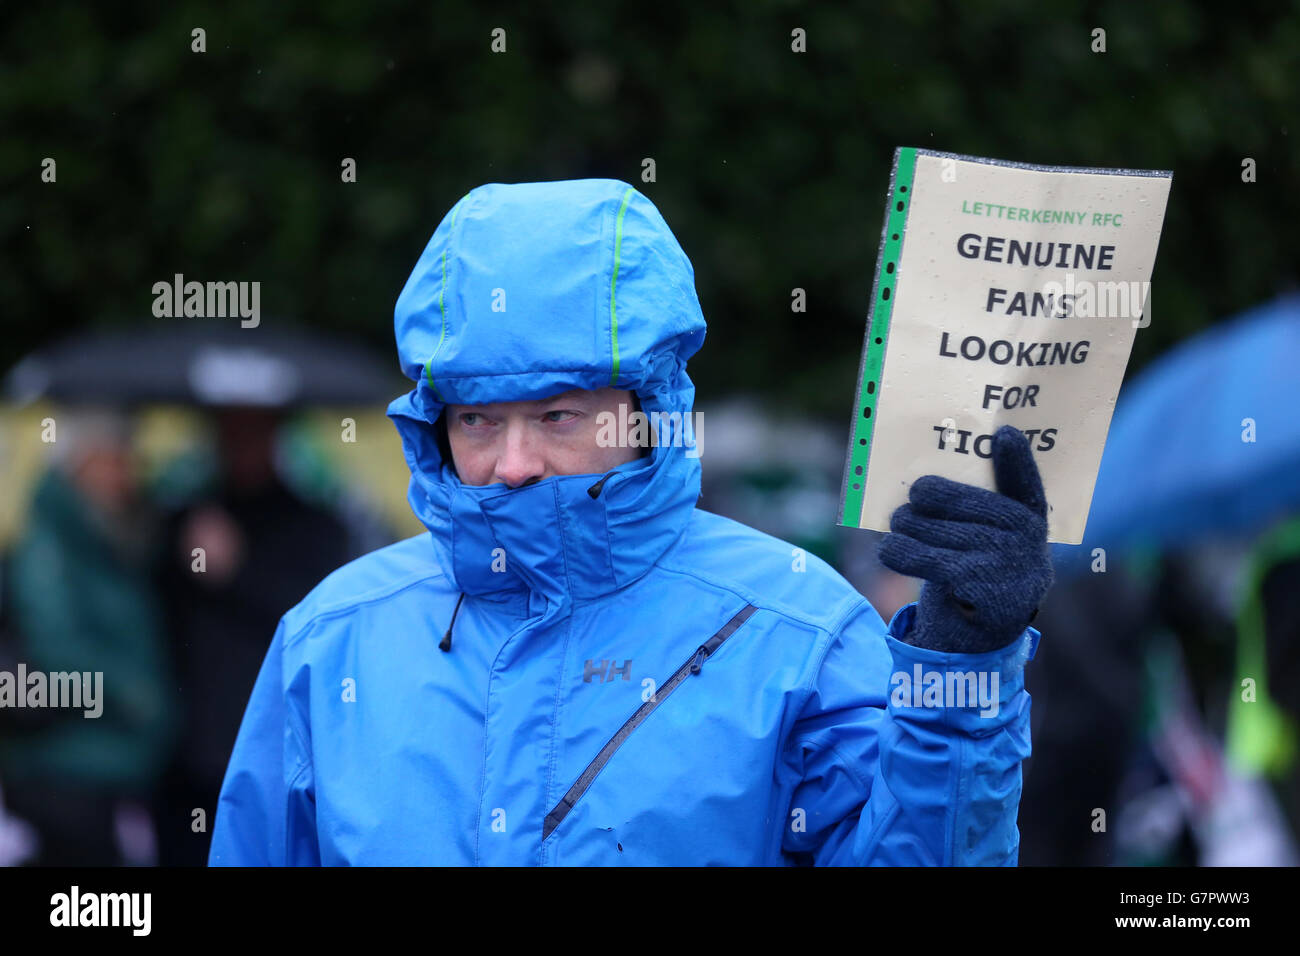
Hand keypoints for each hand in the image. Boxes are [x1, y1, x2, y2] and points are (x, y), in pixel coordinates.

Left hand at [877, 425, 1053, 652]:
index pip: (1027, 484)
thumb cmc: (978, 563)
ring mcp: (1006, 564)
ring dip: (910, 525)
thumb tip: (920, 486)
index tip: (1003, 434)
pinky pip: (930, 561)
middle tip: (910, 498)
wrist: (980, 628)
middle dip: (933, 497)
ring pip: (944, 531)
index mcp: (1030, 518)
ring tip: (896, 524)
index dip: (1017, 460)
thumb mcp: (987, 535)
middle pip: (970, 503)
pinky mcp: (980, 588)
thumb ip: (972, 508)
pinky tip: (889, 549)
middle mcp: (1026, 540)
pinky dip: (902, 552)